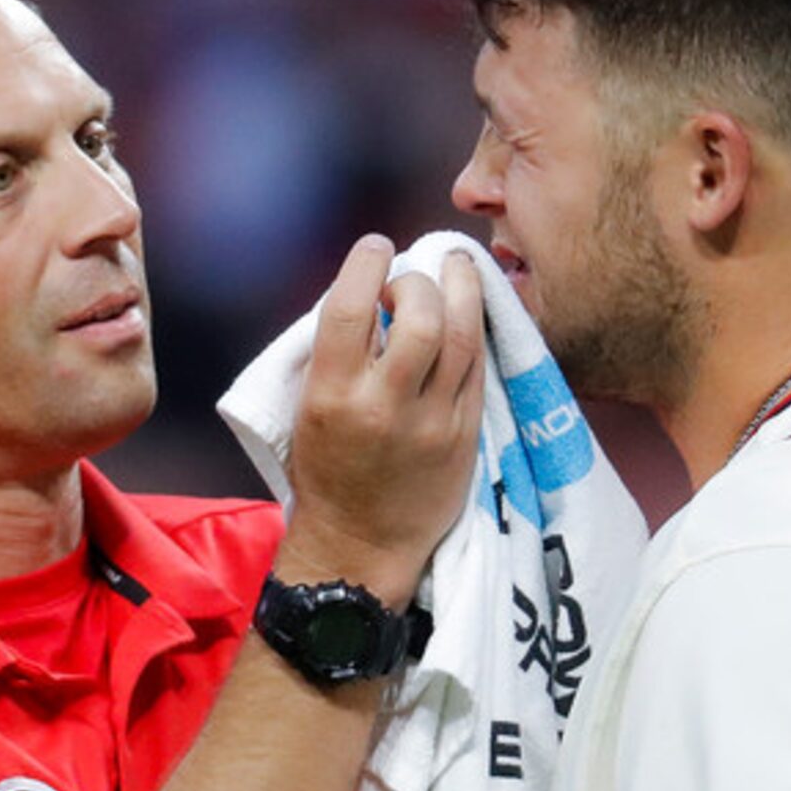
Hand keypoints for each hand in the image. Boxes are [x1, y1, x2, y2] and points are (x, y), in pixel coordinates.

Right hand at [281, 239, 484, 604]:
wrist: (359, 544)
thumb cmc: (328, 468)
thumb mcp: (311, 407)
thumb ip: (341, 353)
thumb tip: (377, 288)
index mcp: (331, 396)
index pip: (350, 309)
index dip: (367, 263)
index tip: (376, 246)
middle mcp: (383, 408)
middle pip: (419, 318)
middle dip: (419, 281)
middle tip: (412, 279)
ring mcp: (432, 425)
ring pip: (462, 338)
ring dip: (463, 290)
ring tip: (457, 270)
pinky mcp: (465, 438)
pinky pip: (479, 368)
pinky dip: (475, 330)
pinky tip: (469, 313)